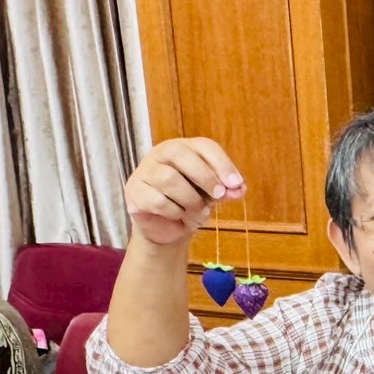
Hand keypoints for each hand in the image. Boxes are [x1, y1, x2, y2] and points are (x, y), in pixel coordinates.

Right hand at [123, 138, 246, 246]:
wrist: (166, 227)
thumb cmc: (190, 202)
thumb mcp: (212, 194)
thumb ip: (226, 190)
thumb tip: (239, 189)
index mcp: (184, 148)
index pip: (203, 146)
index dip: (222, 163)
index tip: (236, 184)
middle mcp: (161, 154)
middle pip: (181, 154)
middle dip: (205, 176)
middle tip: (219, 196)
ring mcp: (144, 172)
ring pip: (168, 178)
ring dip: (191, 200)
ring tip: (198, 212)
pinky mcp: (134, 192)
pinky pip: (157, 201)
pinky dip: (175, 212)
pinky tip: (179, 216)